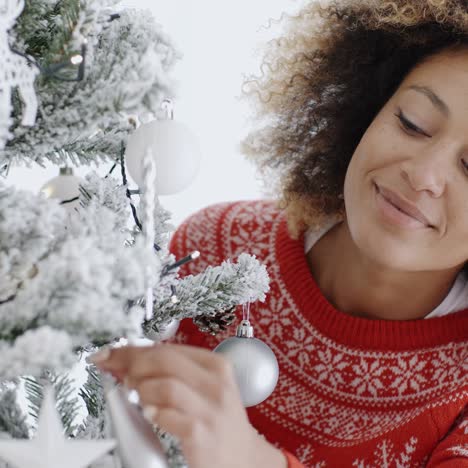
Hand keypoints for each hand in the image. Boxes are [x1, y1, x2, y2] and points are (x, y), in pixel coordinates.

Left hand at [91, 343, 286, 467]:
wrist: (243, 458)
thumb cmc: (217, 419)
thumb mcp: (203, 388)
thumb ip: (171, 373)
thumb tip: (126, 362)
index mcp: (215, 365)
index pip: (167, 348)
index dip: (132, 350)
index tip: (109, 354)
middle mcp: (216, 383)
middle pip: (164, 360)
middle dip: (133, 366)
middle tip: (122, 378)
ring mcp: (210, 408)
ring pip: (165, 384)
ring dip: (142, 390)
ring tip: (138, 399)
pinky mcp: (201, 433)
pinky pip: (167, 416)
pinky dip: (152, 413)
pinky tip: (150, 414)